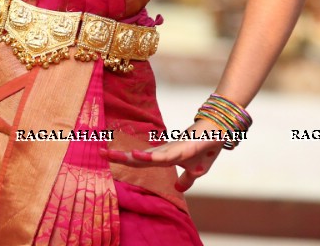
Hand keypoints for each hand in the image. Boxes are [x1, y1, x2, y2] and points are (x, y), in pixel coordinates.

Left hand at [100, 121, 225, 191]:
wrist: (221, 130)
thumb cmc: (206, 147)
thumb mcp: (197, 170)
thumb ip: (187, 179)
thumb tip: (177, 187)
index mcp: (166, 157)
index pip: (140, 161)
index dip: (124, 160)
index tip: (105, 157)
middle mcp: (166, 152)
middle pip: (139, 157)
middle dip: (120, 157)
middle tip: (98, 153)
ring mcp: (174, 149)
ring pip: (149, 155)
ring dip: (131, 157)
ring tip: (113, 155)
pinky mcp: (185, 148)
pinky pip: (167, 155)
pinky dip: (153, 157)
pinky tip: (140, 155)